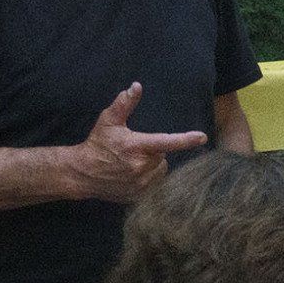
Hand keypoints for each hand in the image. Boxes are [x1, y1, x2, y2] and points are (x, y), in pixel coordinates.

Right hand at [68, 83, 207, 202]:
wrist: (82, 174)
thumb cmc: (97, 145)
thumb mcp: (108, 121)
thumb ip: (124, 104)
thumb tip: (136, 86)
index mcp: (136, 147)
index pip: (166, 142)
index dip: (186, 140)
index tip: (202, 137)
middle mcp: (141, 167)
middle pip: (163, 156)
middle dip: (154, 152)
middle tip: (135, 150)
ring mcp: (141, 184)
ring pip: (161, 170)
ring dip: (153, 165)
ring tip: (133, 163)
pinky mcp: (139, 196)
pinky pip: (155, 184)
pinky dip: (148, 178)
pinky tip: (132, 175)